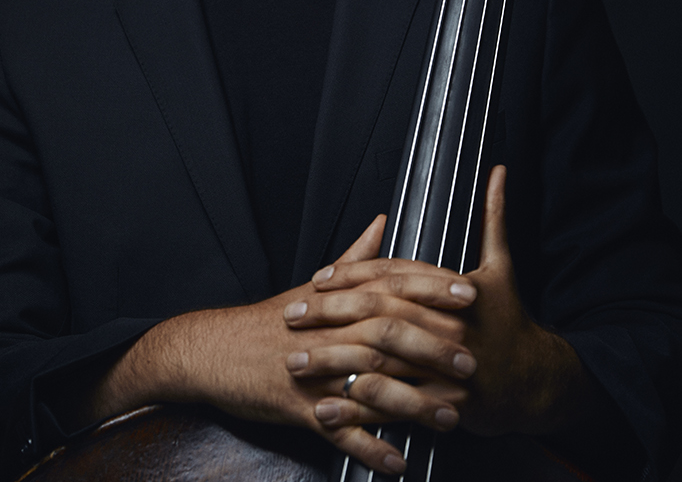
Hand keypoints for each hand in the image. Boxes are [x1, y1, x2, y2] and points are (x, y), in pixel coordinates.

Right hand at [88, 214, 474, 475]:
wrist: (209, 350)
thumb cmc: (265, 321)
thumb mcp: (310, 286)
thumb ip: (355, 260)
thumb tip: (382, 223)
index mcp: (335, 299)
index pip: (391, 285)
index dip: (432, 288)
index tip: (470, 293)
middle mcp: (328, 330)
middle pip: (388, 331)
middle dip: (433, 346)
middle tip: (472, 360)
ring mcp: (313, 369)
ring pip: (370, 383)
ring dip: (414, 403)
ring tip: (450, 418)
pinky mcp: (297, 406)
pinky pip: (339, 430)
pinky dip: (370, 447)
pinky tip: (400, 462)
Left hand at [308, 165, 593, 436]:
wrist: (536, 380)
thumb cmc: (512, 320)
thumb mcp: (503, 266)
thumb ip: (493, 217)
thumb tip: (496, 170)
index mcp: (453, 294)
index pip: (392, 279)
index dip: (350, 278)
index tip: (316, 280)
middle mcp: (446, 330)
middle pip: (377, 321)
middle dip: (329, 319)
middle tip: (290, 318)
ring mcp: (443, 372)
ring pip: (379, 367)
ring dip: (333, 366)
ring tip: (294, 363)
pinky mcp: (442, 408)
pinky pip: (392, 411)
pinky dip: (355, 412)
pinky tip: (323, 411)